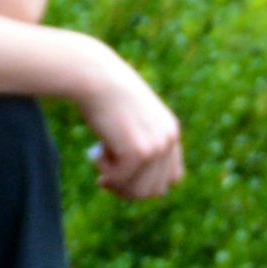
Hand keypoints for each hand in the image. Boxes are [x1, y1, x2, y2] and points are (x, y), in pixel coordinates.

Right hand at [74, 47, 183, 202]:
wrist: (95, 77)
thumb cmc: (107, 96)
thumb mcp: (132, 121)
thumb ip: (140, 144)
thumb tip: (137, 188)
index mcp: (171, 132)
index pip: (171, 179)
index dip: (147, 184)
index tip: (124, 179)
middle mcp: (169, 140)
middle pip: (154, 191)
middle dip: (128, 190)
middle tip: (105, 180)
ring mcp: (155, 147)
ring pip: (137, 191)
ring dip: (116, 184)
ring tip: (99, 162)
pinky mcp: (138, 152)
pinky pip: (118, 179)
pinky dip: (103, 171)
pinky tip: (95, 152)